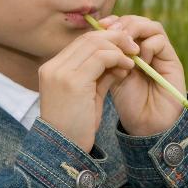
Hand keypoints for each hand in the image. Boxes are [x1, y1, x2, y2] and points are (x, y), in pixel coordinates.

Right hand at [38, 29, 136, 151]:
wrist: (64, 149)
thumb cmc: (77, 126)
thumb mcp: (88, 95)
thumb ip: (100, 75)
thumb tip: (119, 59)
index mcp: (52, 69)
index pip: (82, 42)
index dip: (106, 40)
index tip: (124, 49)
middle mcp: (53, 67)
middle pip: (88, 38)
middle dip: (115, 39)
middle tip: (134, 47)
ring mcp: (61, 72)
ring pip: (95, 43)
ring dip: (118, 48)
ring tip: (133, 60)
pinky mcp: (73, 81)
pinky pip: (101, 57)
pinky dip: (118, 59)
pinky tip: (127, 69)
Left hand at [95, 14, 185, 136]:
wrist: (147, 124)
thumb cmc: (128, 103)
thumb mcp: (111, 75)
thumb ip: (107, 56)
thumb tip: (95, 34)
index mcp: (130, 51)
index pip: (123, 24)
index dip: (111, 22)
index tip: (98, 26)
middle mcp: (147, 49)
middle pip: (137, 20)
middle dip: (122, 22)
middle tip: (111, 31)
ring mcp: (161, 54)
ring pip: (151, 26)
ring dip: (135, 30)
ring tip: (124, 45)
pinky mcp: (172, 61)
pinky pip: (160, 40)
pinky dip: (147, 46)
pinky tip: (139, 62)